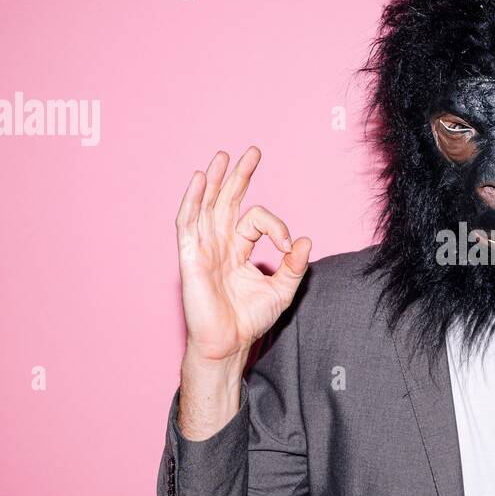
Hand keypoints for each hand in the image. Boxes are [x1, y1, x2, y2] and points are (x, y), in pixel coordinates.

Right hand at [175, 147, 311, 365]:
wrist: (228, 344)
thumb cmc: (249, 320)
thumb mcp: (281, 291)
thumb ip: (294, 266)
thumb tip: (306, 241)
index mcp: (239, 250)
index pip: (256, 221)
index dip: (276, 226)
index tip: (288, 245)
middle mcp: (220, 244)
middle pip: (227, 201)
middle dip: (240, 176)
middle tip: (253, 152)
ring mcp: (203, 248)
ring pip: (207, 206)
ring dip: (215, 180)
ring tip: (224, 156)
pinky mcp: (190, 256)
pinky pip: (188, 222)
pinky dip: (193, 200)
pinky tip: (202, 179)